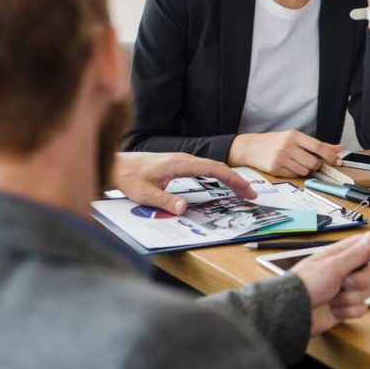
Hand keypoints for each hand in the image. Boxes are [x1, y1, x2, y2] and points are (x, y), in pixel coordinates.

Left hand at [114, 152, 257, 214]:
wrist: (117, 166)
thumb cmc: (129, 177)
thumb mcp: (144, 193)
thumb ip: (165, 201)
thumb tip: (184, 209)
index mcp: (181, 164)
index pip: (214, 169)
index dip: (233, 179)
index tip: (246, 189)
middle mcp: (185, 159)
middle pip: (219, 168)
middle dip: (238, 181)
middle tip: (251, 195)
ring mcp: (184, 161)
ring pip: (214, 168)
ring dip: (230, 179)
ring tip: (243, 192)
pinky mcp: (181, 165)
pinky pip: (206, 169)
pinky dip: (219, 177)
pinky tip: (224, 185)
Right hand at [228, 130, 342, 177]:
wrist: (250, 147)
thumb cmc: (275, 142)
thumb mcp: (295, 138)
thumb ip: (317, 144)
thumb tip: (338, 148)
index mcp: (294, 136)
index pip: (318, 146)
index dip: (330, 155)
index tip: (338, 161)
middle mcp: (287, 146)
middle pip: (313, 162)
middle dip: (315, 165)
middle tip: (310, 162)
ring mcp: (280, 158)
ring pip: (304, 171)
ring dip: (305, 170)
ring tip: (295, 163)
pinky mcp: (274, 169)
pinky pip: (294, 176)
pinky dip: (294, 173)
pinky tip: (287, 166)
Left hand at [291, 232, 369, 334]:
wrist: (292, 314)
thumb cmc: (304, 285)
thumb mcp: (332, 266)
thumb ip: (355, 254)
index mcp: (340, 256)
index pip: (366, 245)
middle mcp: (344, 271)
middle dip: (360, 281)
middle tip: (344, 283)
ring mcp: (345, 290)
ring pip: (367, 292)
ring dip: (351, 298)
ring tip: (333, 299)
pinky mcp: (344, 307)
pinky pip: (361, 309)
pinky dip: (348, 311)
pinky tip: (334, 310)